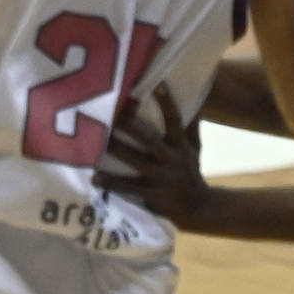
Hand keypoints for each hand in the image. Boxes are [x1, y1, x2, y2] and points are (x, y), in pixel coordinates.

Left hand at [93, 84, 211, 229]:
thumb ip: (190, 126)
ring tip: (93, 143)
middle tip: (110, 112)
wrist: (200, 209)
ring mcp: (161, 179)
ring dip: (115, 152)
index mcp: (180, 146)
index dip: (167, 103)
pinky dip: (111, 184)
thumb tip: (194, 98)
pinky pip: (129, 189)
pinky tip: (95, 179)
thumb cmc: (191, 171)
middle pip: (149, 139)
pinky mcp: (152, 196)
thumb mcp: (194, 148)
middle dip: (129, 126)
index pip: (175, 120)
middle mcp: (171, 160)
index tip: (157, 84)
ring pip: (135, 162)